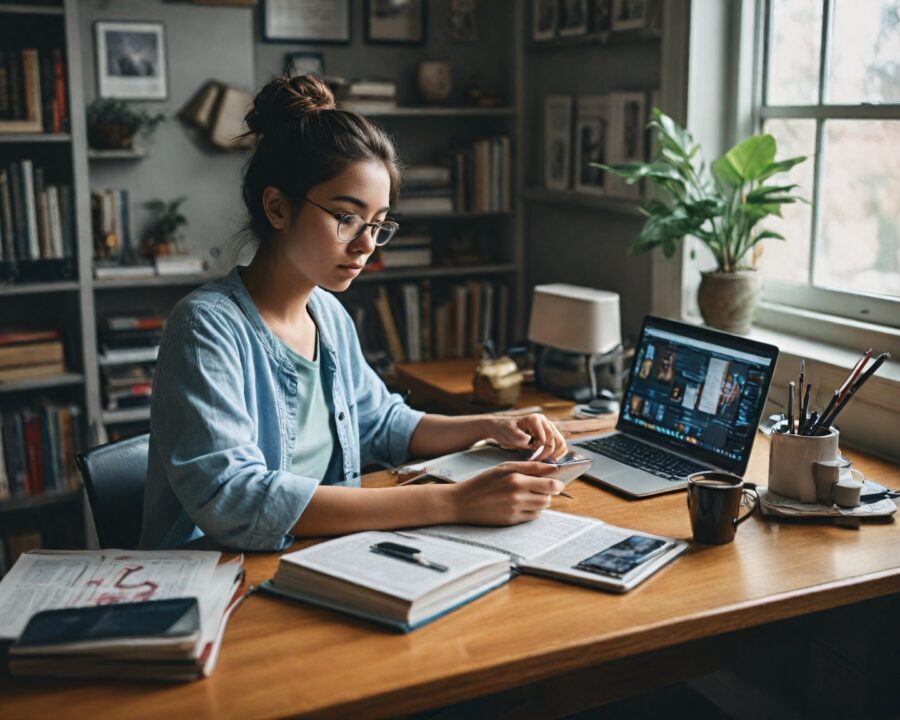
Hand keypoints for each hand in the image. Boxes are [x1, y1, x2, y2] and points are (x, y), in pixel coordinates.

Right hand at [450, 462, 564, 525]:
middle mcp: (517, 495)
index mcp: (516, 479)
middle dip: (547, 492)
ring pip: (542, 507)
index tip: (557, 482)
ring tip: (527, 495)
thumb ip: (530, 466)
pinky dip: (531, 511)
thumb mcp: (504, 467)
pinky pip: (532, 517)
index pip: (550, 484)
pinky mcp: (511, 521)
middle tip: (538, 488)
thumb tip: (553, 468)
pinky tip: (520, 504)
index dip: (557, 483)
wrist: (462, 502)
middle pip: (548, 497)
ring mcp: (514, 510)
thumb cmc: (483, 482)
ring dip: (540, 501)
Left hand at [486, 414, 566, 460]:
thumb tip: (534, 444)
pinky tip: (548, 459)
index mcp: (535, 419)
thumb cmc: (505, 430)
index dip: (541, 450)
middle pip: (556, 440)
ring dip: (555, 454)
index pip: (546, 438)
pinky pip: (558, 443)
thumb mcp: (510, 434)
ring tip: (545, 462)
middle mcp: (544, 421)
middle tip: (539, 462)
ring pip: (560, 441)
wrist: (501, 428)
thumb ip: (522, 438)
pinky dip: (557, 452)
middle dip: (549, 454)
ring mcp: (547, 426)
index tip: (532, 458)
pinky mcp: (548, 433)